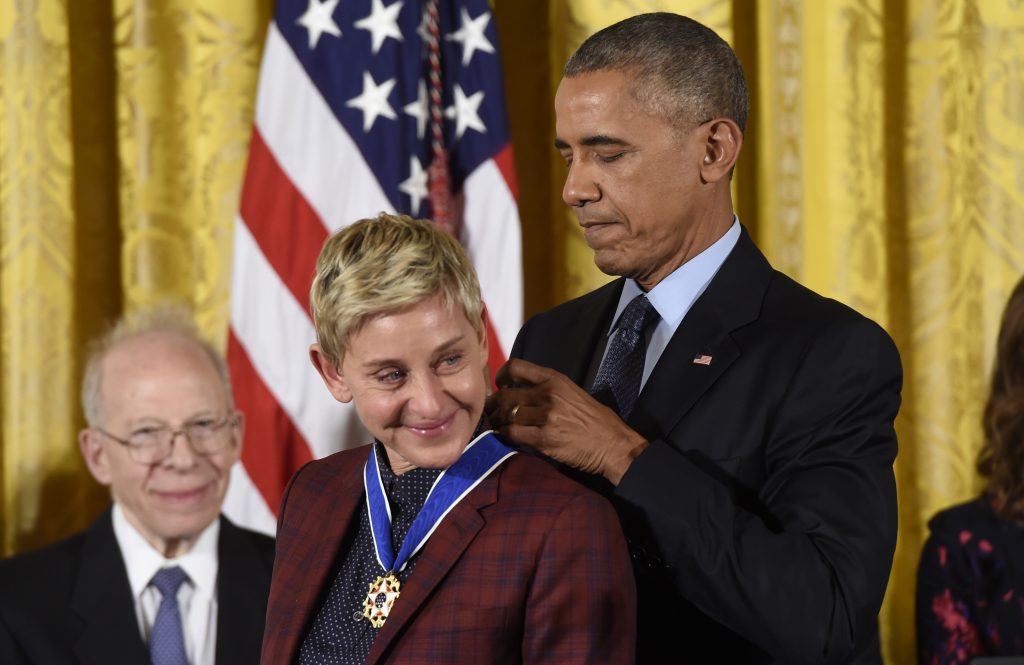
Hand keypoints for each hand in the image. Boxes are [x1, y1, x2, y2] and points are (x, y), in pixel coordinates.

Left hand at [485, 359, 647, 484]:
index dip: (501, 375)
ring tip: (499, 427)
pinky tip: (508, 438)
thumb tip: (519, 392)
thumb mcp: (573, 392)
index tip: (500, 385)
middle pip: (505, 395)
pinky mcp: (544, 439)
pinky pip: (512, 434)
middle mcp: (548, 395)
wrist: (613, 444)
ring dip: (498, 423)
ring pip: (505, 416)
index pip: (516, 367)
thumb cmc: (596, 420)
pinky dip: (505, 436)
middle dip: (493, 405)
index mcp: (556, 380)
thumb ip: (547, 389)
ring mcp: (546, 417)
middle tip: (491, 412)